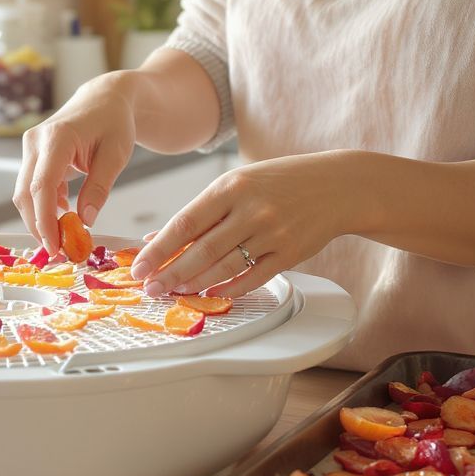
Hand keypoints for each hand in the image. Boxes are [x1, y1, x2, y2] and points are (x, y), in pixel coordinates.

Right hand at [14, 73, 138, 252]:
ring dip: (40, 219)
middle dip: (39, 226)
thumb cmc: (114, 123)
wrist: (105, 100)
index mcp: (57, 138)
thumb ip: (100, 187)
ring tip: (63, 239)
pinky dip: (44, 206)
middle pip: (25, 194)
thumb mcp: (116, 155)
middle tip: (59, 252)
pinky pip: (32, 187)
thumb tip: (85, 221)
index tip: (55, 246)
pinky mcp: (33, 156)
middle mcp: (36, 142)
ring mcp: (30, 148)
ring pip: (24, 193)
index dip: (45, 220)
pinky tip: (64, 216)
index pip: (42, 186)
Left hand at [129, 151, 363, 297]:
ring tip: (175, 291)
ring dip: (195, 284)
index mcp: (231, 186)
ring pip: (224, 267)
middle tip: (151, 288)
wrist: (335, 186)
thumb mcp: (237, 183)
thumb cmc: (278, 182)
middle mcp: (250, 209)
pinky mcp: (289, 253)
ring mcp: (272, 233)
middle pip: (201, 251)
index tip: (139, 266)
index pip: (185, 224)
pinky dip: (229, 289)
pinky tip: (211, 293)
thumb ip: (202, 211)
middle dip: (171, 273)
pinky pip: (253, 278)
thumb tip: (160, 237)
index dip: (158, 250)